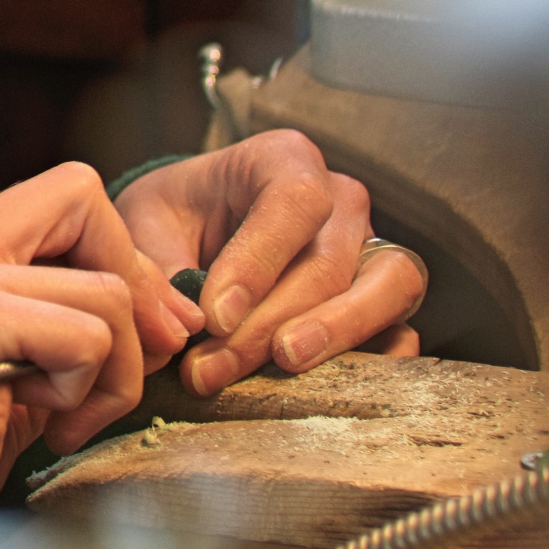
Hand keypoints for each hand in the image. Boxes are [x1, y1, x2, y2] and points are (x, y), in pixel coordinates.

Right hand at [0, 164, 202, 510]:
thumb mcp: (2, 381)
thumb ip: (62, 334)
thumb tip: (168, 318)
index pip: (60, 197)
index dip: (115, 252)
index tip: (138, 330)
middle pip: (83, 201)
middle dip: (136, 288)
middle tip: (134, 368)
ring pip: (103, 289)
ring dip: (111, 371)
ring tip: (59, 421)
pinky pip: (88, 337)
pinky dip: (86, 394)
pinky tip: (40, 429)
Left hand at [113, 131, 422, 395]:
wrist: (191, 232)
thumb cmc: (172, 218)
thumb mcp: (146, 224)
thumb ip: (160, 268)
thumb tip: (186, 328)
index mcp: (284, 161)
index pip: (293, 202)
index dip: (258, 262)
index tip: (213, 316)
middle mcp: (340, 200)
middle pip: (330, 261)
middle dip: (269, 322)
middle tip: (211, 368)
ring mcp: (370, 249)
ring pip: (387, 286)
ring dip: (336, 333)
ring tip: (282, 365)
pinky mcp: (383, 301)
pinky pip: (402, 329)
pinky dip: (375, 360)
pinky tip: (326, 387)